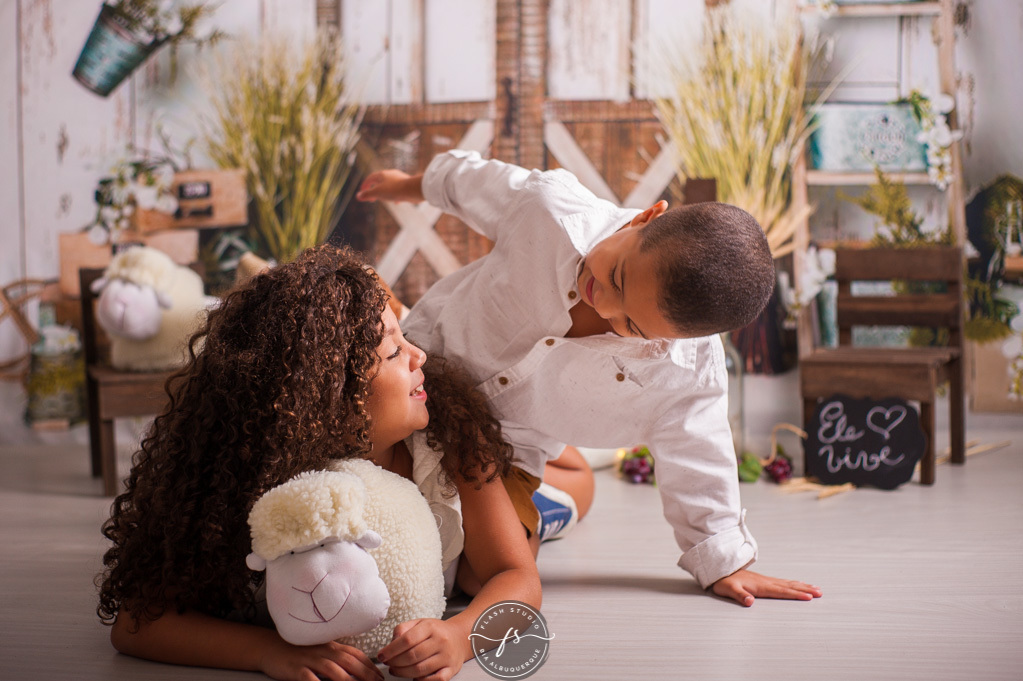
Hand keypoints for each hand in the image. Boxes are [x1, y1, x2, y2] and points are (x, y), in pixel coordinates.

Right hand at [259, 638, 383, 680]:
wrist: (270, 647)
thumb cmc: (299, 652)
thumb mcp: (321, 651)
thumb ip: (337, 658)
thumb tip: (357, 669)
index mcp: (332, 646)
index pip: (356, 655)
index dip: (370, 666)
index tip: (381, 676)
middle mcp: (323, 651)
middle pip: (349, 661)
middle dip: (365, 673)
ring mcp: (310, 659)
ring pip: (333, 670)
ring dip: (348, 680)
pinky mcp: (296, 669)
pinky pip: (310, 678)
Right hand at [356, 170, 422, 203]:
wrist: (414, 190)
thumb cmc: (395, 190)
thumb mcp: (378, 193)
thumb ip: (368, 194)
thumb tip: (358, 196)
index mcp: (382, 174)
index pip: (370, 178)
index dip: (365, 185)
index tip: (362, 192)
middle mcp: (391, 174)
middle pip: (379, 181)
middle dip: (374, 190)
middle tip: (371, 198)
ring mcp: (399, 179)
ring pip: (389, 186)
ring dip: (384, 193)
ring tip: (383, 200)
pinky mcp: (407, 185)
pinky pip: (398, 190)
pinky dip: (394, 196)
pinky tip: (396, 202)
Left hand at [377, 618, 468, 680]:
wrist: (460, 637)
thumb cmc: (436, 631)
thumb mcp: (420, 623)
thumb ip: (403, 629)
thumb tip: (391, 643)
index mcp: (430, 627)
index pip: (407, 639)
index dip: (391, 650)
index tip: (381, 656)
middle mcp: (440, 641)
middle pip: (412, 656)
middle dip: (395, 662)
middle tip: (388, 664)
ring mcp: (447, 656)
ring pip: (421, 669)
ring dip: (403, 672)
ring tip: (395, 670)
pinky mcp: (452, 669)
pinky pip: (436, 680)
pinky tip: (414, 678)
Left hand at [711, 568, 821, 606]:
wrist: (720, 570)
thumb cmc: (724, 581)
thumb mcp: (729, 589)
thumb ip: (739, 595)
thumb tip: (749, 602)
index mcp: (760, 586)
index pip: (781, 591)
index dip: (795, 594)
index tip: (808, 597)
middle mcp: (766, 582)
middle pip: (789, 586)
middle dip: (805, 589)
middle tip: (820, 593)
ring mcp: (766, 580)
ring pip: (788, 583)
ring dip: (802, 586)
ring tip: (815, 588)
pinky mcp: (764, 581)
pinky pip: (783, 582)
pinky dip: (793, 584)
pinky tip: (796, 585)